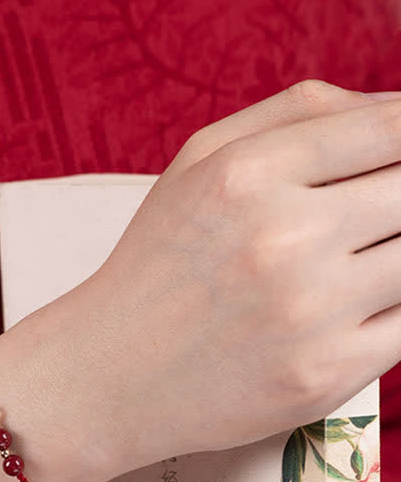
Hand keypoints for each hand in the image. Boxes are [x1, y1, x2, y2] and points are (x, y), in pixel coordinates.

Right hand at [20, 81, 400, 481]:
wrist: (109, 372)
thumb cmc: (157, 263)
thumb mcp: (198, 164)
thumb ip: (296, 113)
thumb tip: (397, 106)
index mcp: (245, 175)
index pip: (390, 128)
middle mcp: (282, 238)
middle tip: (367, 217)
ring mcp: (309, 312)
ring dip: (395, 253)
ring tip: (345, 260)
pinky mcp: (326, 375)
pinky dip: (392, 308)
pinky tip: (351, 306)